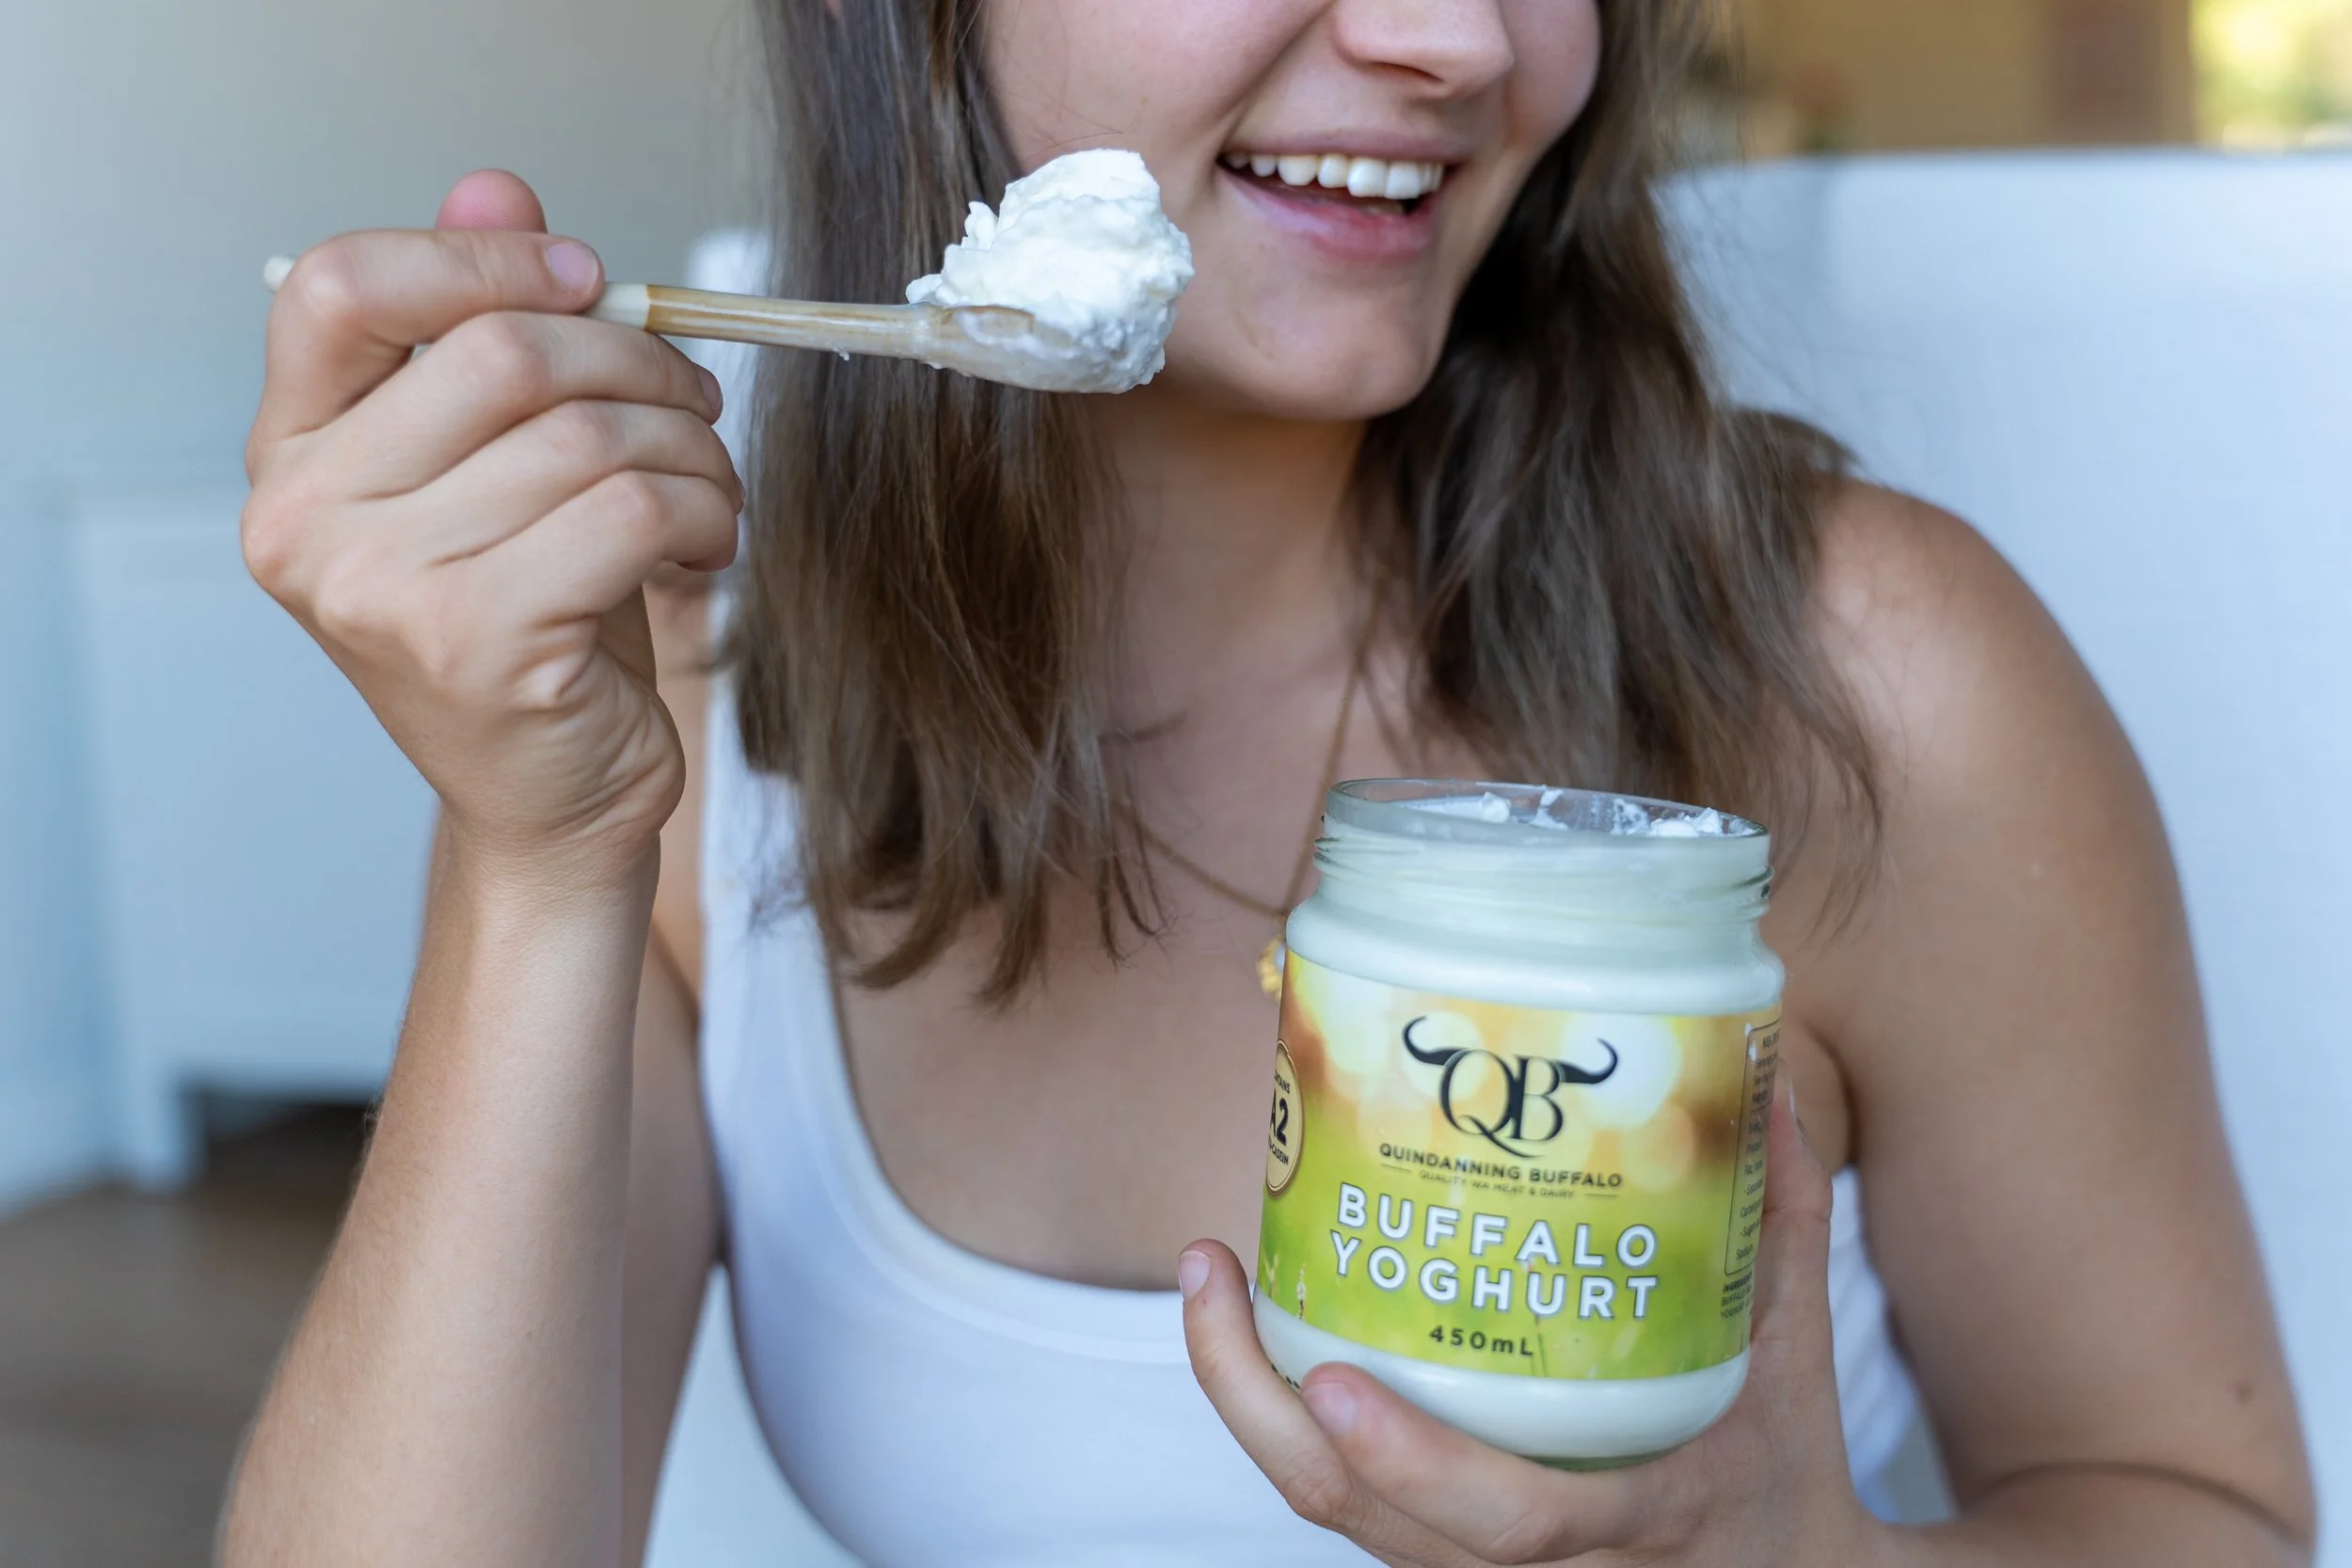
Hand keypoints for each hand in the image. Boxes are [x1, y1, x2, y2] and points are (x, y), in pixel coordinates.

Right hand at [243, 171, 741, 887]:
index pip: (341, 285)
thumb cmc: (534, 628)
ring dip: (688, 449)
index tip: (585, 275)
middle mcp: (308, 519)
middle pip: (500, 350)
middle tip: (692, 401)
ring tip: (708, 490)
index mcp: (294, 455)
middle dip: (634, 359)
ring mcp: (382, 589)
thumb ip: (481, 326)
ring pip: (585, 434)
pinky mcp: (476, 644)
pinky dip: (703, 512)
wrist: (552, 803)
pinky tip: (709, 544)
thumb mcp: (502, 467)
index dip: (478, 255)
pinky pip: (630, 511)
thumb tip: (496, 183)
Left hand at [1183, 1084, 1892, 1566]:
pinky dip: (1286, 1431)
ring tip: (1207, 1285)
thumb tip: (1767, 1080)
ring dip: (1251, 1409)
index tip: (1333, 1380)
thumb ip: (1777, 1224)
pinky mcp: (1447, 1566)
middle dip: (1263, 1412)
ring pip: (1337, 1520)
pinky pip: (1350, 1511)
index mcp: (1640, 1517)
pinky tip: (1255, 1335)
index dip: (1414, 1459)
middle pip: (1367, 1523)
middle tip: (1212, 1278)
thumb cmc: (1788, 1474)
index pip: (1514, 1517)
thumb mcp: (1801, 1358)